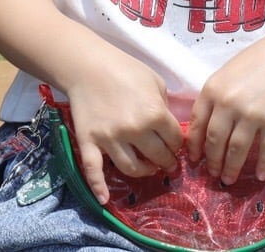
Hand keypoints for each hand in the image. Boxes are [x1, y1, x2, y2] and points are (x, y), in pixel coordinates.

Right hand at [62, 61, 183, 204]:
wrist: (86, 64)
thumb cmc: (124, 68)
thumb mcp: (155, 81)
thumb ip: (164, 106)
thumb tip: (168, 127)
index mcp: (154, 114)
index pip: (176, 140)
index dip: (178, 143)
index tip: (175, 142)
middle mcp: (134, 131)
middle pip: (158, 157)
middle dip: (166, 160)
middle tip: (166, 160)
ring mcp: (110, 139)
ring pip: (132, 168)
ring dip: (144, 171)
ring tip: (148, 167)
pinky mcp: (89, 141)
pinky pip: (93, 169)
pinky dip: (98, 187)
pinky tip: (103, 200)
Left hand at [188, 36, 264, 183]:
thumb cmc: (255, 62)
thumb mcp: (225, 75)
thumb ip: (214, 98)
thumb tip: (205, 126)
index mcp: (212, 90)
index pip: (197, 124)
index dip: (194, 145)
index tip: (194, 159)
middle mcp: (228, 104)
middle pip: (215, 140)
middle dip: (212, 161)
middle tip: (212, 174)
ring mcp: (251, 114)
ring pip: (237, 149)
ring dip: (232, 168)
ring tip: (229, 179)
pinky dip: (262, 165)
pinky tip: (259, 175)